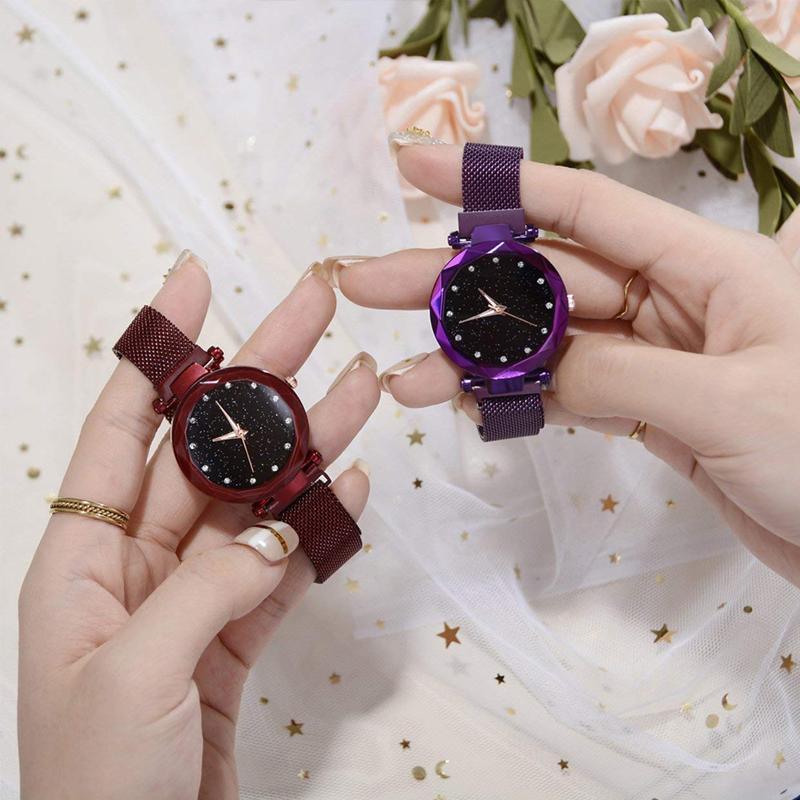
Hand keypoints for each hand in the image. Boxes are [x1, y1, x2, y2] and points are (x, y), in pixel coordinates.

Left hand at [18, 256, 379, 799]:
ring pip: (259, 502)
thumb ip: (208, 584)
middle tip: (311, 307)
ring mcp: (194, 595)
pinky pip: (283, 564)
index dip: (158, 350)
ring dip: (309, 444)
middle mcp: (138, 564)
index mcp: (84, 559)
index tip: (191, 280)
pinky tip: (347, 480)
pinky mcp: (236, 634)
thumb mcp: (135, 671)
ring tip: (360, 384)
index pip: (123, 425)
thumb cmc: (94, 784)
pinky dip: (317, 525)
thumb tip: (273, 529)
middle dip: (259, 376)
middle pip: (209, 450)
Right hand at [337, 143, 799, 587]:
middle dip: (457, 284)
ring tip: (402, 375)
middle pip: (546, 279)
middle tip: (370, 284)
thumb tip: (535, 369)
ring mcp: (657, 360)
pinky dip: (515, 399)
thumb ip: (616, 377)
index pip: (586, 209)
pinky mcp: (648, 412)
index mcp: (709, 267)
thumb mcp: (724, 403)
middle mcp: (677, 302)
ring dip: (473, 358)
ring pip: (546, 345)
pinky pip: (565, 394)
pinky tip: (464, 401)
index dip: (498, 185)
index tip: (421, 171)